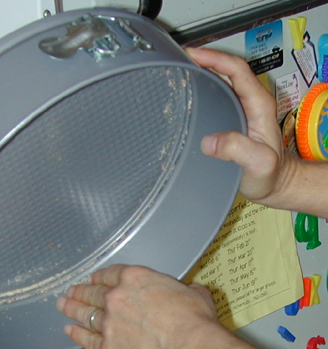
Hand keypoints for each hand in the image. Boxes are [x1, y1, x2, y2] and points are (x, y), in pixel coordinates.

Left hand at [56, 264, 217, 348]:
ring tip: (62, 306)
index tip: (93, 279)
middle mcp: (116, 298)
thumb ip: (184, 289)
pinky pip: (87, 340)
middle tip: (70, 292)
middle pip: (91, 293)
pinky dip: (76, 334)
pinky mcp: (108, 348)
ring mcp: (109, 323)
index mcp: (135, 278)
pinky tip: (69, 330)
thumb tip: (191, 291)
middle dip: (79, 291)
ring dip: (72, 309)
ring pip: (85, 314)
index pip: (109, 274)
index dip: (99, 277)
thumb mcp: (194, 293)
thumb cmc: (195, 320)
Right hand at [186, 47, 293, 207]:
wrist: (274, 185)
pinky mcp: (234, 119)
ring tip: (181, 71)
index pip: (238, 70)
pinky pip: (218, 96)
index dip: (216, 59)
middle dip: (205, 60)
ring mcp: (243, 110)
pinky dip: (204, 89)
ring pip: (223, 82)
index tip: (194, 56)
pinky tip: (190, 93)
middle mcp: (251, 103)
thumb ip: (238, 150)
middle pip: (228, 70)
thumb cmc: (269, 175)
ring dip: (204, 73)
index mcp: (259, 106)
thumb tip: (210, 141)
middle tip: (181, 60)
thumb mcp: (258, 163)